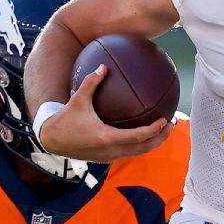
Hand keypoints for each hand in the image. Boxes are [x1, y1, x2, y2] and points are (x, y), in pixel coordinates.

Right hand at [37, 65, 171, 161]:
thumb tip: (103, 66)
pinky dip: (140, 145)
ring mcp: (109, 156)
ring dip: (152, 143)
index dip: (154, 130)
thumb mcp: (78, 99)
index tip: (165, 120)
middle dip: (161, 138)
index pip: (138, 136)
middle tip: (172, 125)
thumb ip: (91, 83)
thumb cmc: (65, 120)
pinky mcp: (105, 158)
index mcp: (107, 138)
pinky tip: (144, 133)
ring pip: (137, 153)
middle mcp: (110, 150)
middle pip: (143, 148)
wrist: (51, 141)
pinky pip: (128, 152)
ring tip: (164, 130)